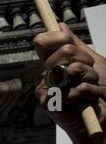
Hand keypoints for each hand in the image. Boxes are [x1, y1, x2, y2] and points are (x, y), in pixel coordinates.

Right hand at [32, 23, 105, 141]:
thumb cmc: (100, 94)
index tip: (70, 42)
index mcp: (54, 63)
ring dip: (89, 77)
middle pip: (64, 51)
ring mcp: (46, 90)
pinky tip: (84, 101)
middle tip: (91, 74)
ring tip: (91, 89)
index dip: (58, 37)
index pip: (44, 41)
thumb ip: (76, 44)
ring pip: (70, 68)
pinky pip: (71, 88)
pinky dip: (86, 93)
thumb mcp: (94, 63)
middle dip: (86, 60)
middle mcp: (47, 75)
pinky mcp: (49, 104)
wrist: (104, 118)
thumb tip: (59, 25)